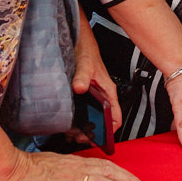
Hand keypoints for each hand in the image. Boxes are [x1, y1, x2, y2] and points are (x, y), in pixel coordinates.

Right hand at [7, 150, 139, 180]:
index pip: (108, 167)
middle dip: (127, 180)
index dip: (124, 174)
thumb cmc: (34, 167)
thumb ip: (76, 169)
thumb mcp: (60, 163)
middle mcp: (80, 170)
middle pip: (110, 175)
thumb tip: (86, 173)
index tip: (135, 179)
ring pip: (102, 180)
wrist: (17, 169)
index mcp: (79, 163)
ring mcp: (74, 178)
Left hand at [73, 11, 120, 131]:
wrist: (79, 42)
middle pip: (103, 121)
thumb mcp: (86, 64)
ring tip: (71, 135)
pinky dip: (75, 121)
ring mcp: (93, 96)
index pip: (116, 116)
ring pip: (92, 118)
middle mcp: (102, 96)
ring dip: (83, 128)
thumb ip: (83, 76)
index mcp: (108, 91)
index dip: (111, 130)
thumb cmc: (88, 51)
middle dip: (93, 132)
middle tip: (79, 138)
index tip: (100, 139)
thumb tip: (80, 88)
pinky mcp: (83, 95)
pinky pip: (82, 112)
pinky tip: (66, 125)